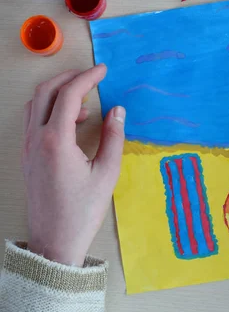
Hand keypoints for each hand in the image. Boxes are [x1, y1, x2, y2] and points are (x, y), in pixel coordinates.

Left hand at [22, 65, 124, 265]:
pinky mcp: (27, 156)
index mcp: (56, 140)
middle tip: (92, 76)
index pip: (69, 95)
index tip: (104, 70)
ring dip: (58, 93)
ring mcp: (27, 147)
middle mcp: (36, 139)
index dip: (87, 78)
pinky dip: (50, 109)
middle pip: (45, 92)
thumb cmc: (83, 210)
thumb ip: (113, 137)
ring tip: (85, 101)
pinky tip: (71, 122)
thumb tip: (117, 110)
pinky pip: (33, 120)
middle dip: (69, 78)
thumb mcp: (107, 173)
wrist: (55, 240)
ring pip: (35, 104)